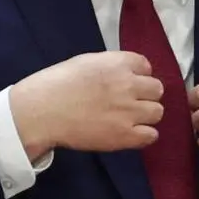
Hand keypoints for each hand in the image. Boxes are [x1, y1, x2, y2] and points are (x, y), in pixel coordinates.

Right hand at [8, 52, 164, 158]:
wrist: (40, 112)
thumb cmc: (55, 84)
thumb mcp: (85, 62)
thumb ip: (110, 66)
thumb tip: (124, 74)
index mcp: (118, 63)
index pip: (146, 66)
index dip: (137, 76)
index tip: (125, 84)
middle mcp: (128, 84)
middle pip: (156, 89)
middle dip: (145, 95)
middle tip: (128, 103)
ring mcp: (129, 111)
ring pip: (157, 112)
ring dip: (146, 115)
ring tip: (128, 119)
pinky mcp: (125, 136)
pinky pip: (151, 135)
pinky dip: (143, 135)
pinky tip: (130, 134)